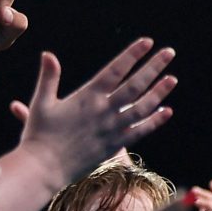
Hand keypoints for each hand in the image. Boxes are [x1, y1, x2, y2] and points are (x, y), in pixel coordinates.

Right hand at [8, 39, 178, 188]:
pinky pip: (140, 131)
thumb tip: (47, 54)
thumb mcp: (41, 103)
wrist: (44, 167)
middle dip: (153, 66)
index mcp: (87, 96)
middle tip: (169, 52)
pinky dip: (155, 121)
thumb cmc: (39, 135)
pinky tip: (167, 111)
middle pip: (135, 84)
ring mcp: (112, 129)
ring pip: (142, 107)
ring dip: (159, 92)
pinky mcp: (114, 146)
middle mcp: (103, 110)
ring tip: (172, 78)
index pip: (115, 69)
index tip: (147, 42)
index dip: (132, 54)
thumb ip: (49, 78)